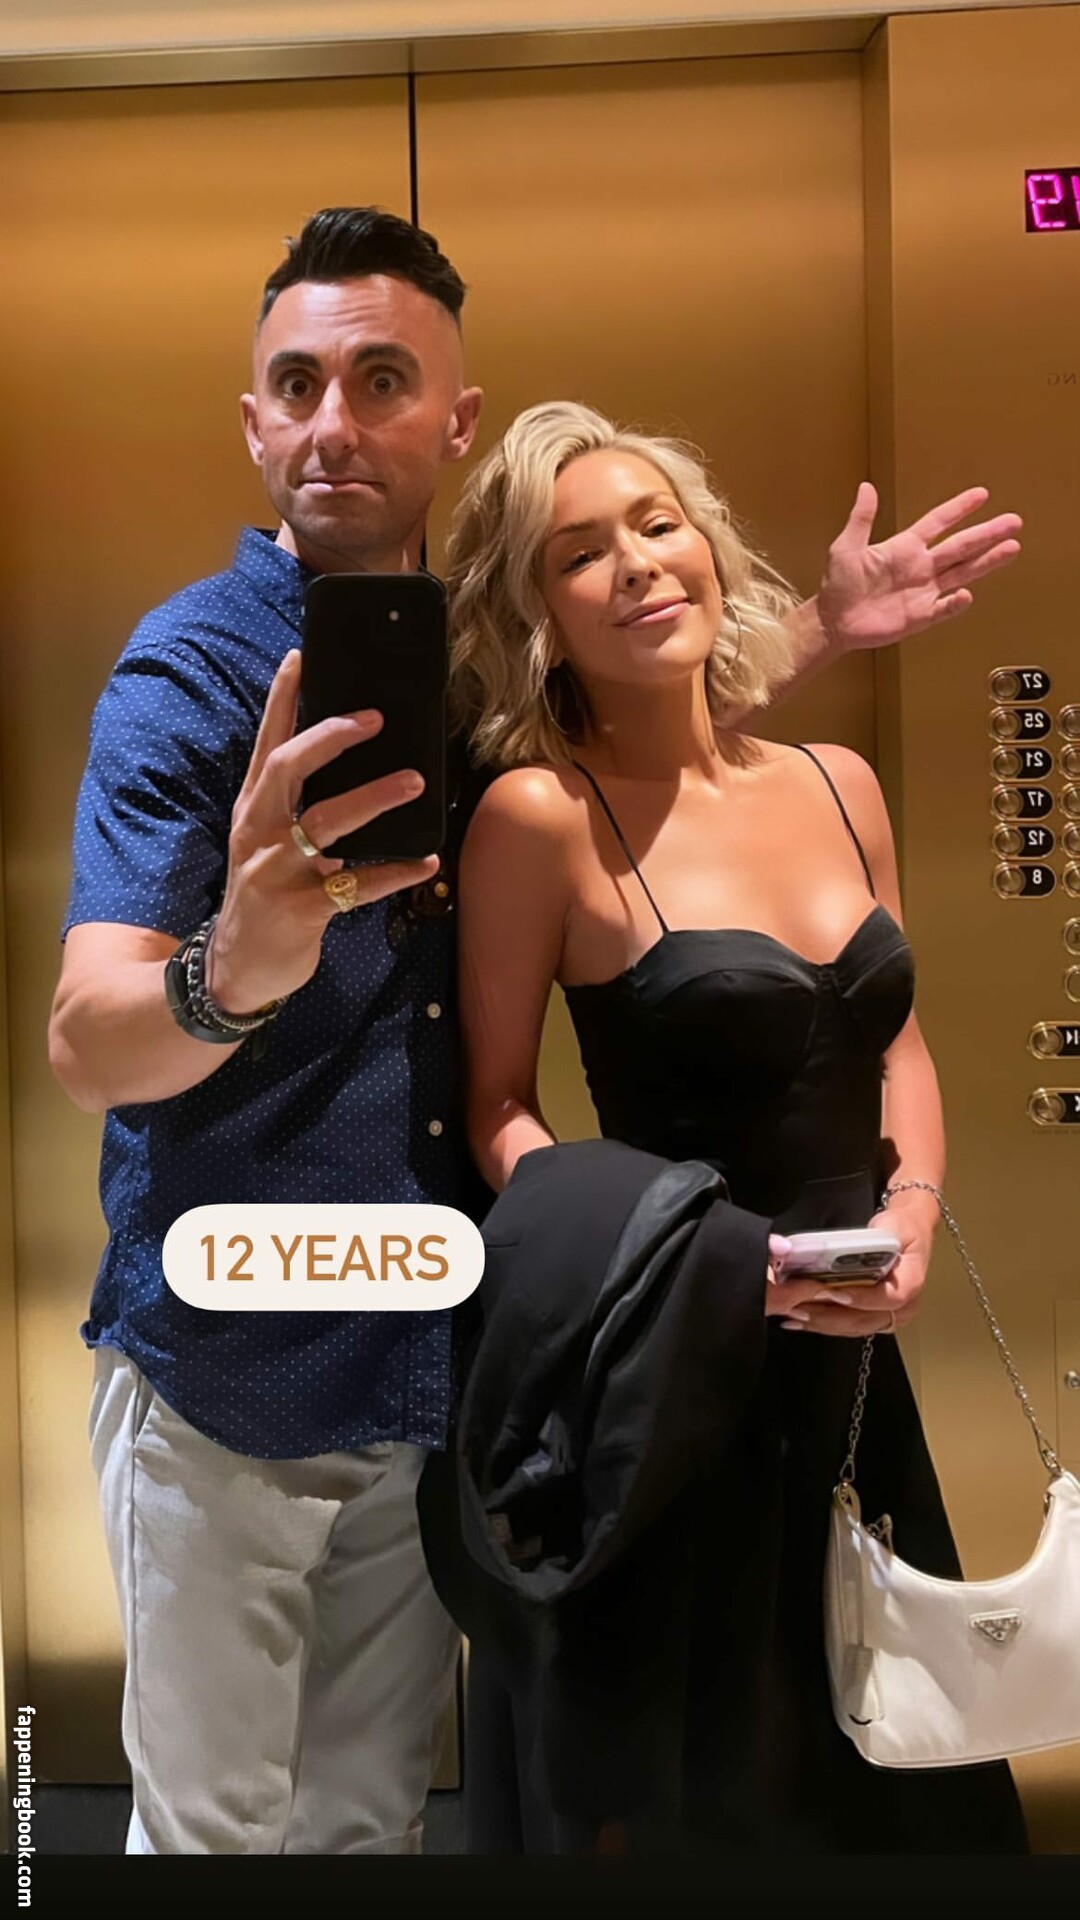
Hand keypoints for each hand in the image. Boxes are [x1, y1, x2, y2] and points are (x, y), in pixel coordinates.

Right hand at [206, 650, 438, 1011]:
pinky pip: (357, 887)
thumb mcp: (264, 844)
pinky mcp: (301, 910)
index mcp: (252, 810)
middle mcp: (259, 833)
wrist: (236, 970)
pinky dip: (394, 873)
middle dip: (330, 738)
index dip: (283, 700)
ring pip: (326, 823)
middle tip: (375, 718)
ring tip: (415, 781)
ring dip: (374, 798)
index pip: (266, 744)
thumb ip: (295, 807)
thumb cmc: (263, 897)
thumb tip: (348, 767)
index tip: (302, 657)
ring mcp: (277, 871)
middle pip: (288, 770)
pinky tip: (426, 861)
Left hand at [769, 1200, 932, 1337]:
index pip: (889, 1299)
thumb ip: (881, 1238)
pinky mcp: (874, 1318)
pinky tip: (802, 1319)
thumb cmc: (903, 1228)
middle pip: (864, 1320)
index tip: (834, 1292)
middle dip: (828, 1315)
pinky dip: (824, 1323)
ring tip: (794, 1314)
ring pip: (853, 1327)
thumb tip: (858, 1248)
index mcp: (911, 1284)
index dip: (861, 1298)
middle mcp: (904, 1307)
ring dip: (821, 1323)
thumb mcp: (897, 1225)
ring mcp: (889, 1316)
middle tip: (799, 1307)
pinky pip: (848, 1326)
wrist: (910, 1232)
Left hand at [816, 482, 1021, 653]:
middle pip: (960, 546)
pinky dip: (954, 603)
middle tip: (1013, 521)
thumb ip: (861, 519)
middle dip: (987, 533)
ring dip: (986, 562)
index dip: (958, 509)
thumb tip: (866, 487)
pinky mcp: (920, 616)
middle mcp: (921, 566)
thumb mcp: (846, 547)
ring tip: (1011, 548)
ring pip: (962, 572)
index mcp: (905, 547)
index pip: (938, 522)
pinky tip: (967, 594)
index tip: (981, 494)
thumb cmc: (838, 584)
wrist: (833, 621)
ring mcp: (924, 591)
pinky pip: (942, 608)